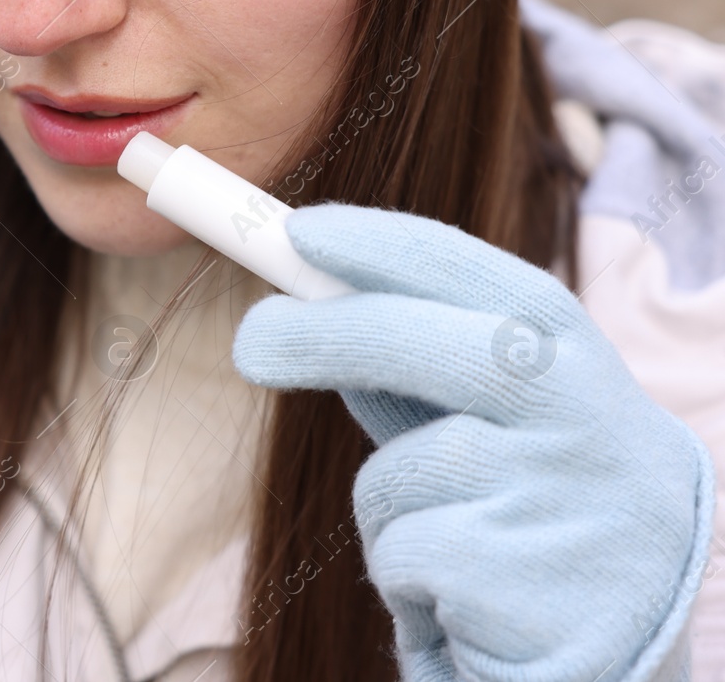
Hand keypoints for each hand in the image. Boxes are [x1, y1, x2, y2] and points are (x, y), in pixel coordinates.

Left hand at [232, 204, 713, 681]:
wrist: (618, 656)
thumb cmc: (529, 514)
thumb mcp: (492, 427)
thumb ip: (418, 369)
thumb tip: (303, 305)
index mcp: (584, 366)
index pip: (490, 283)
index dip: (391, 249)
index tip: (301, 230)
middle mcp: (597, 426)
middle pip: (449, 352)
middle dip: (334, 334)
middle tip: (250, 340)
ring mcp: (570, 509)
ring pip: (403, 474)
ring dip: (388, 507)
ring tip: (451, 545)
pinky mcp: (532, 591)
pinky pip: (402, 554)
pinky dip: (403, 578)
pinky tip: (462, 602)